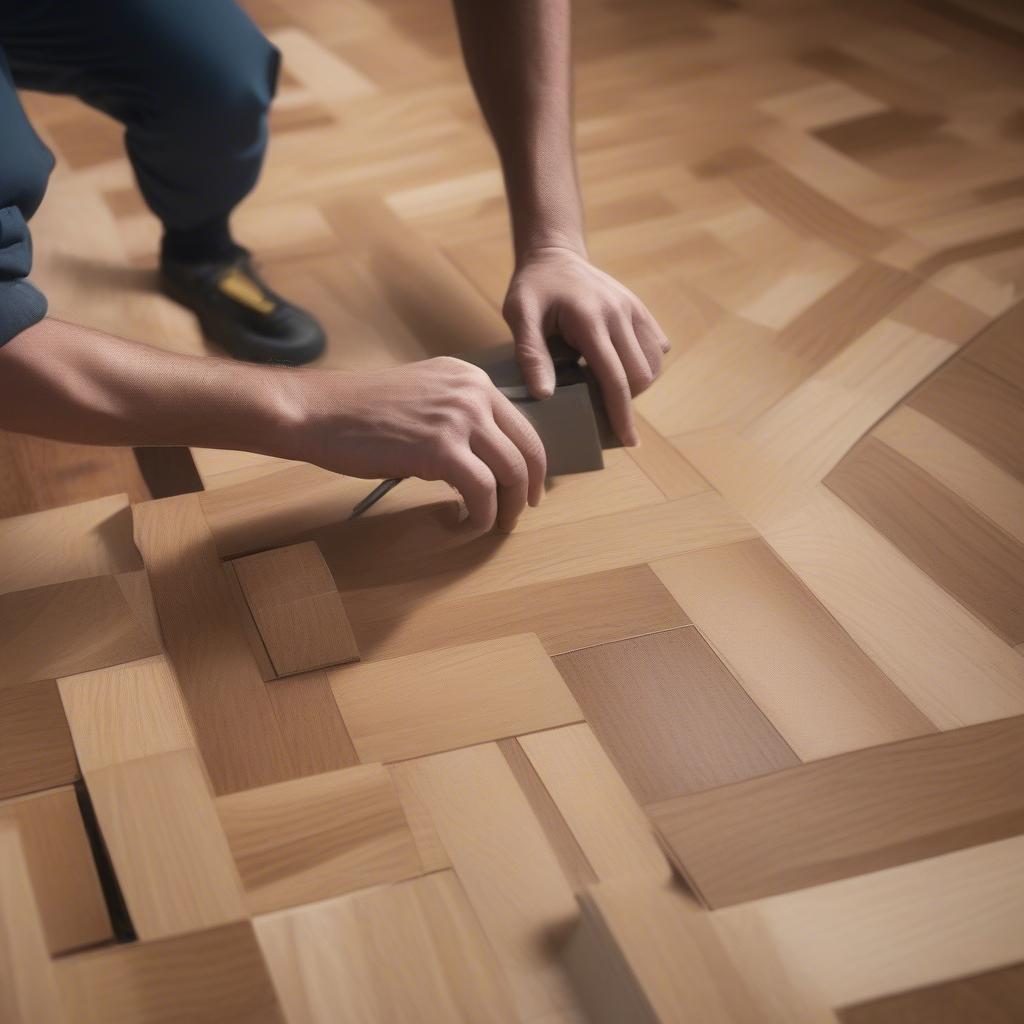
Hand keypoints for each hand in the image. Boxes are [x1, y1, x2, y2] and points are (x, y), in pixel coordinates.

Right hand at [294, 357, 545, 532]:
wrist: (320, 412)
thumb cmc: (360, 412)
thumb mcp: (423, 398)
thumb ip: (457, 417)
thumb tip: (483, 462)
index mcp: (470, 378)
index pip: (521, 424)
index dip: (531, 463)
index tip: (527, 488)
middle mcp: (473, 392)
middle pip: (526, 449)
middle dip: (527, 489)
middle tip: (518, 513)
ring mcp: (460, 418)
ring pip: (511, 472)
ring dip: (507, 508)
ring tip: (492, 526)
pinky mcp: (442, 449)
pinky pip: (483, 492)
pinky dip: (479, 517)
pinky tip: (462, 524)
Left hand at [502, 246, 670, 445]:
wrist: (553, 254)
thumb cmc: (532, 289)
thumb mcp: (519, 316)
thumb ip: (531, 355)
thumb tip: (546, 395)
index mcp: (590, 320)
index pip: (615, 377)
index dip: (621, 413)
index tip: (628, 440)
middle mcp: (619, 314)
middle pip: (640, 374)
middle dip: (625, 399)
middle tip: (597, 403)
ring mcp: (633, 309)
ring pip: (653, 362)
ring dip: (637, 383)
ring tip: (606, 384)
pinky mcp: (639, 308)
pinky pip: (656, 345)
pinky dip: (644, 364)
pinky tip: (619, 364)